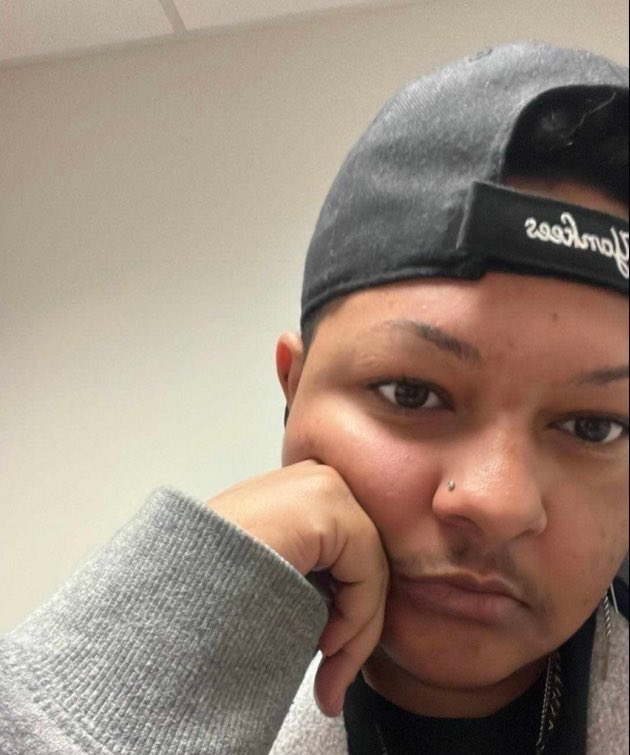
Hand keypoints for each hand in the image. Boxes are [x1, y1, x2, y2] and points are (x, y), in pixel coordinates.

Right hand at [208, 460, 388, 716]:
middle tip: (333, 682)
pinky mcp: (327, 506)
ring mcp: (323, 487)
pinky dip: (356, 616)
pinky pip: (366, 571)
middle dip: (355, 628)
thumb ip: (306, 575)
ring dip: (355, 631)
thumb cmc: (204, 584)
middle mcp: (314, 480)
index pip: (349, 554)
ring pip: (370, 569)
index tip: (330, 667)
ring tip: (328, 669)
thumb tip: (337, 623)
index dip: (347, 613)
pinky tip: (325, 644)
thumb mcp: (270, 572)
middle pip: (362, 560)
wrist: (170, 582)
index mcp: (299, 493)